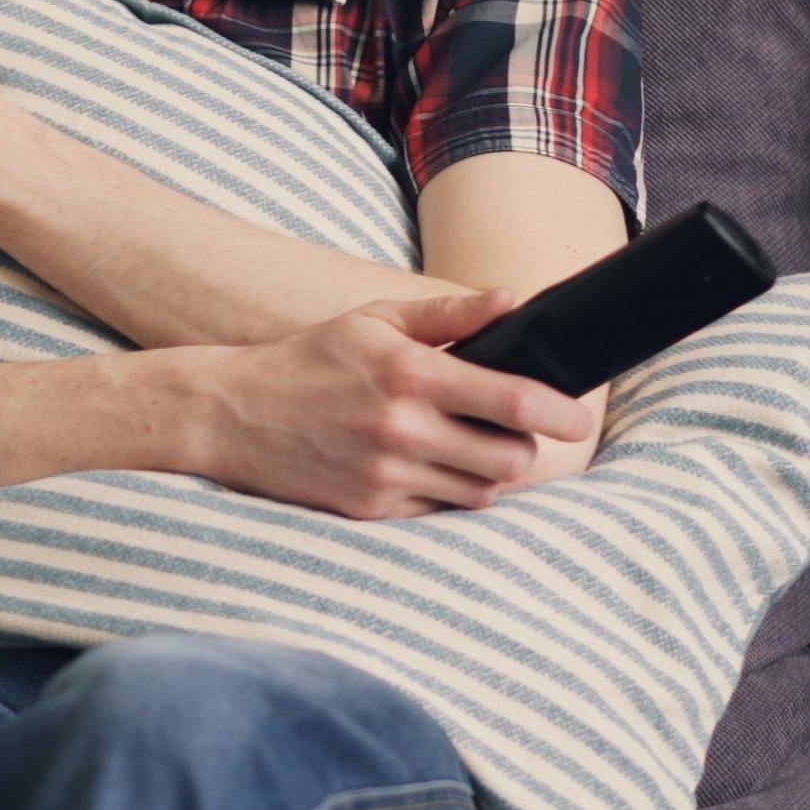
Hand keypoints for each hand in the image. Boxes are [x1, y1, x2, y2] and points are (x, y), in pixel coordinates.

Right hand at [159, 288, 604, 521]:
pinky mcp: (370, 510)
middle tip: (515, 430)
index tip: (579, 417)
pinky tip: (429, 467)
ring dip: (488, 473)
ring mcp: (386, 476)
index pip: (514, 401)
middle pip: (510, 459)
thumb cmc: (310, 360)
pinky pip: (440, 510)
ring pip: (481, 491)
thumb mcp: (374, 321)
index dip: (561, 413)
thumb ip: (449, 315)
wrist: (229, 414)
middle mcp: (402, 429)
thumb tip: (514, 300)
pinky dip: (447, 491)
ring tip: (470, 447)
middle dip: (524, 447)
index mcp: (410, 375)